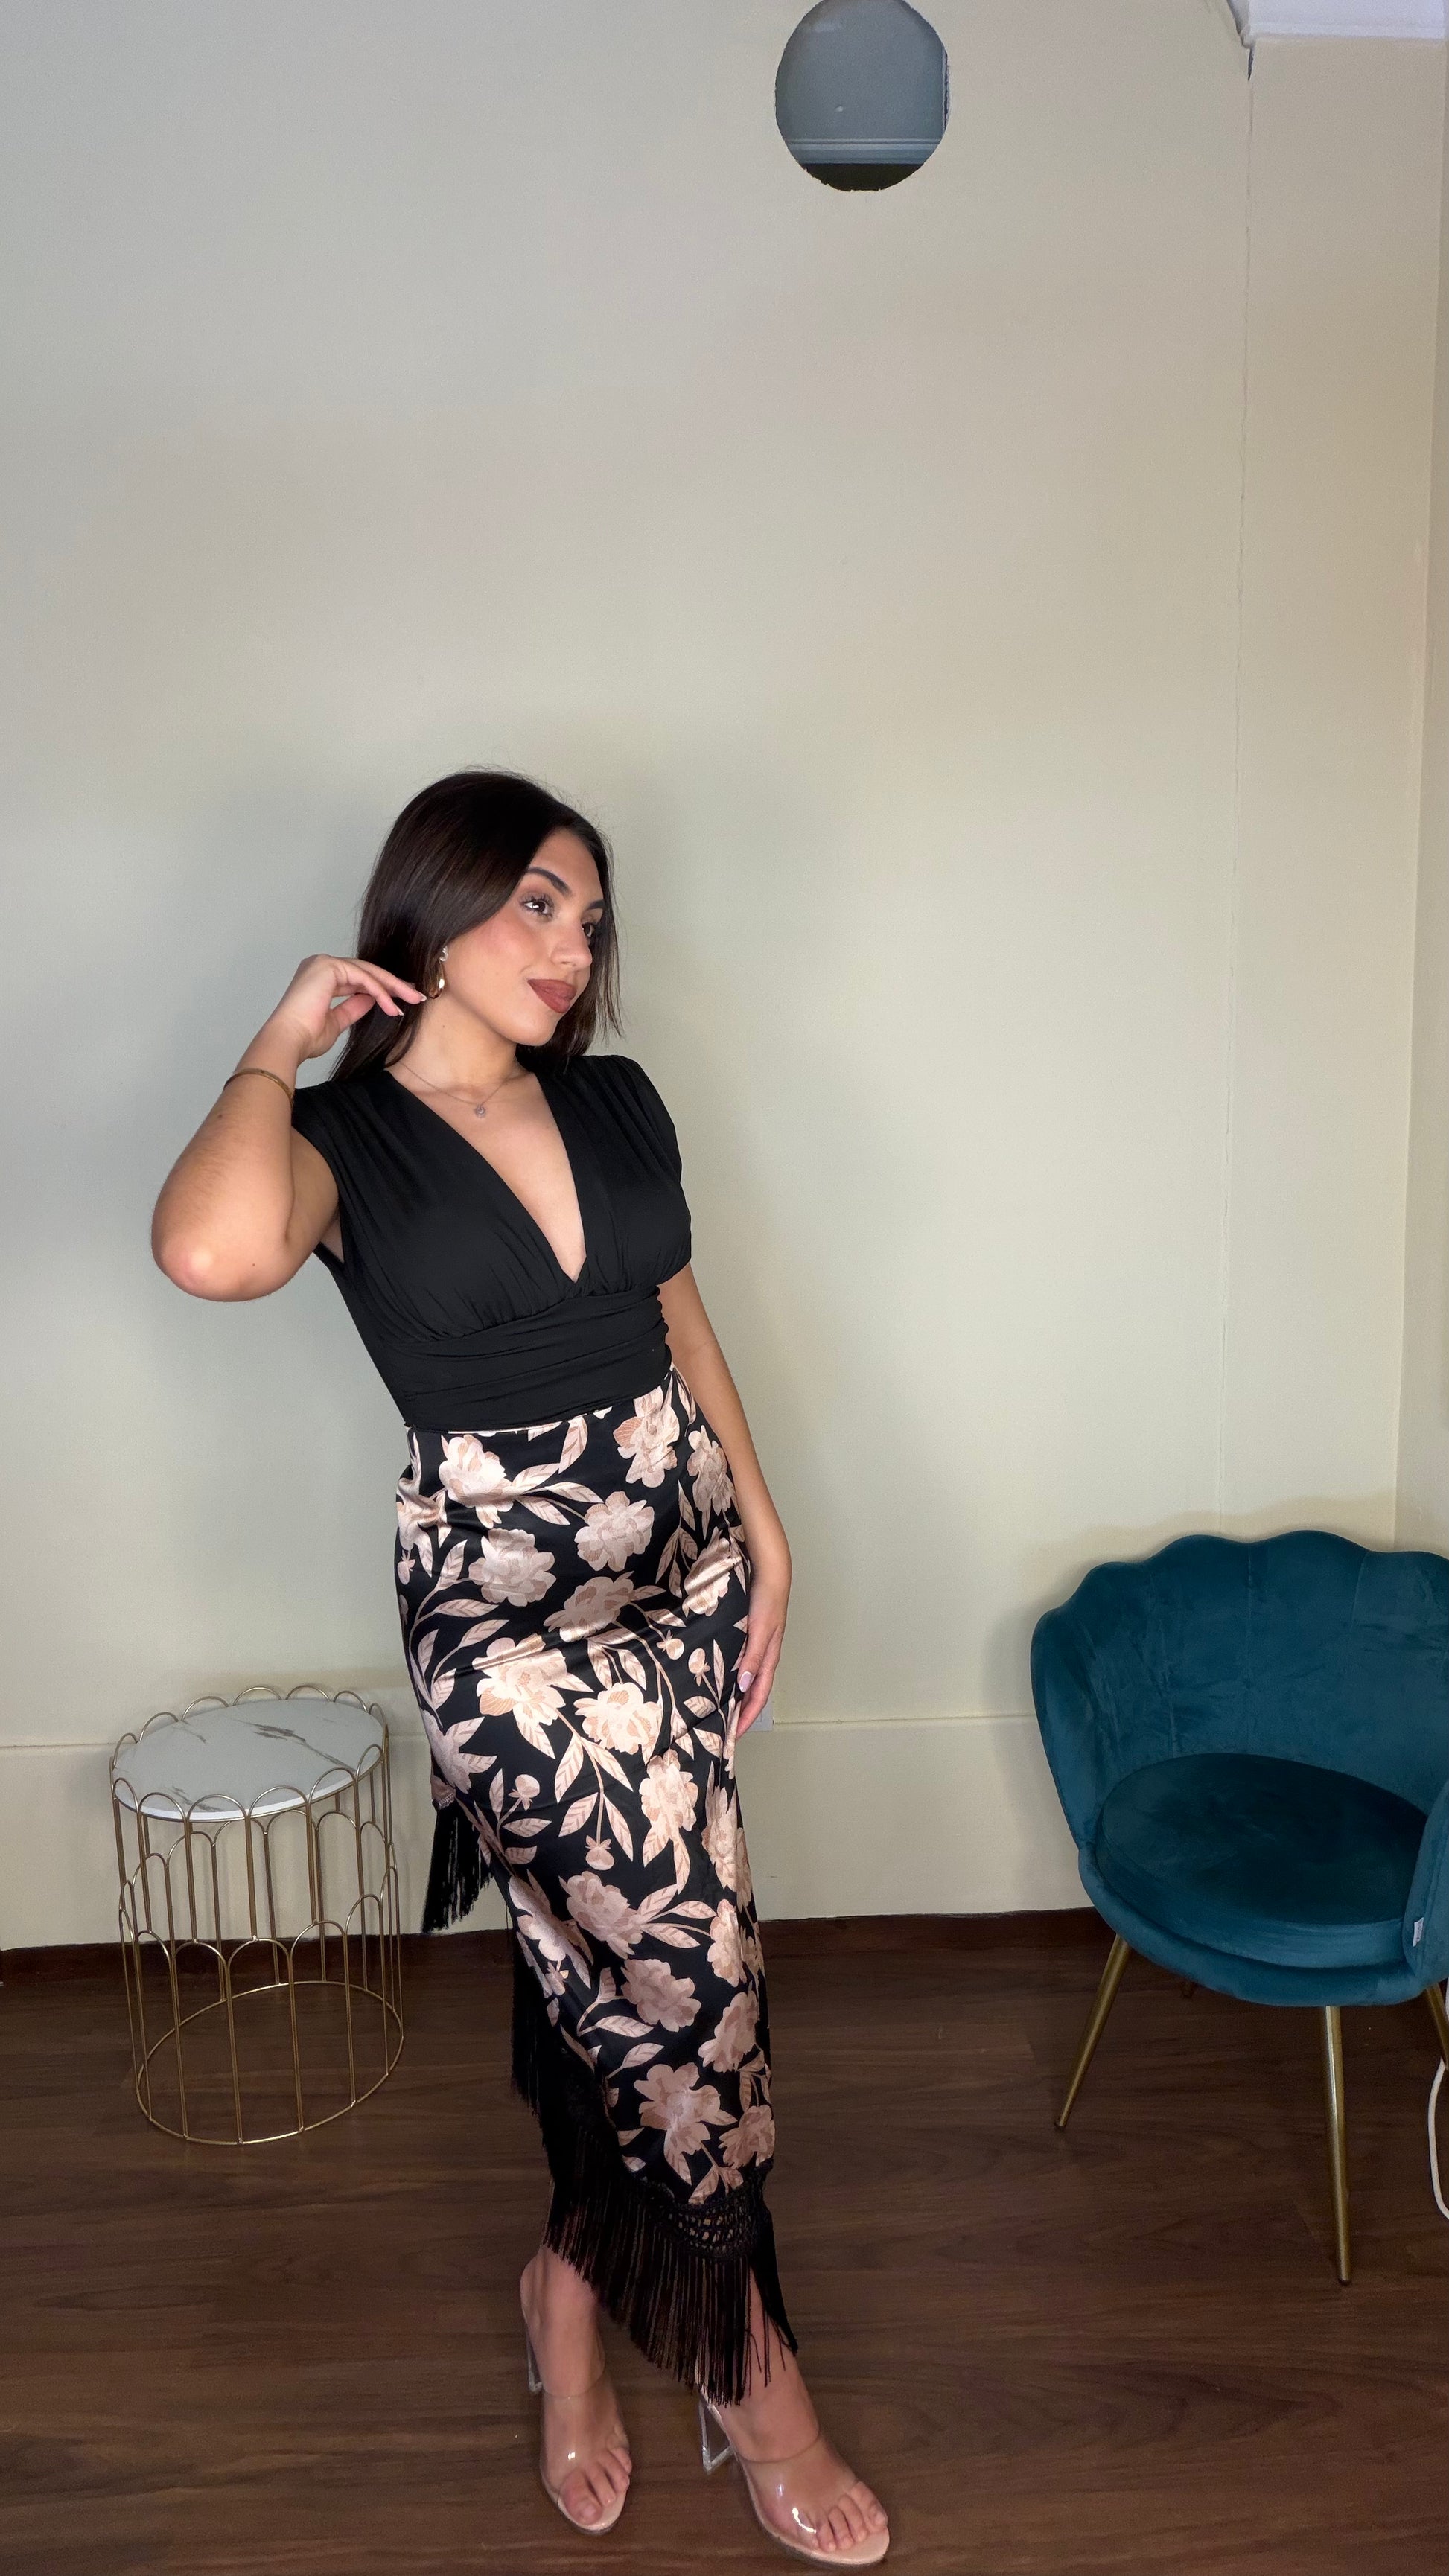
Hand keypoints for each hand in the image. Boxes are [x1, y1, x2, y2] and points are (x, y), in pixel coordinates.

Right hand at [262, 954, 426, 1065]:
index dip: (381, 988)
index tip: (401, 1000)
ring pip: (367, 972)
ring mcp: (323, 963)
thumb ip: (354, 1006)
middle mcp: (320, 965)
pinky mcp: (328, 967)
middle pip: (365, 971)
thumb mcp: (338, 1021)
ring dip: (391, 987)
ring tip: (411, 1000)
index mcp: (319, 977)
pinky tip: (392, 1006)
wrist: (289, 1041)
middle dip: (392, 984)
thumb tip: (373, 1000)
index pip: (357, 978)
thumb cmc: (305, 1037)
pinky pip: (363, 977)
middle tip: (415, 996)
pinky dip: (380, 992)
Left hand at [734, 1549, 788, 1736]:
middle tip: (721, 1730)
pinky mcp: (745, 1634)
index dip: (747, 1717)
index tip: (733, 1736)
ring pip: (744, 1679)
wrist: (768, 1569)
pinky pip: (737, 1663)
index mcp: (768, 1657)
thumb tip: (743, 1687)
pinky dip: (729, 1676)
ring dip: (733, 1696)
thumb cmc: (767, 1598)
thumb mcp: (759, 1629)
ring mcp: (754, 1645)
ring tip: (716, 1710)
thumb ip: (751, 1657)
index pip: (758, 1696)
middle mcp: (761, 1655)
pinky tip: (716, 1677)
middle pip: (751, 1692)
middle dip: (740, 1713)